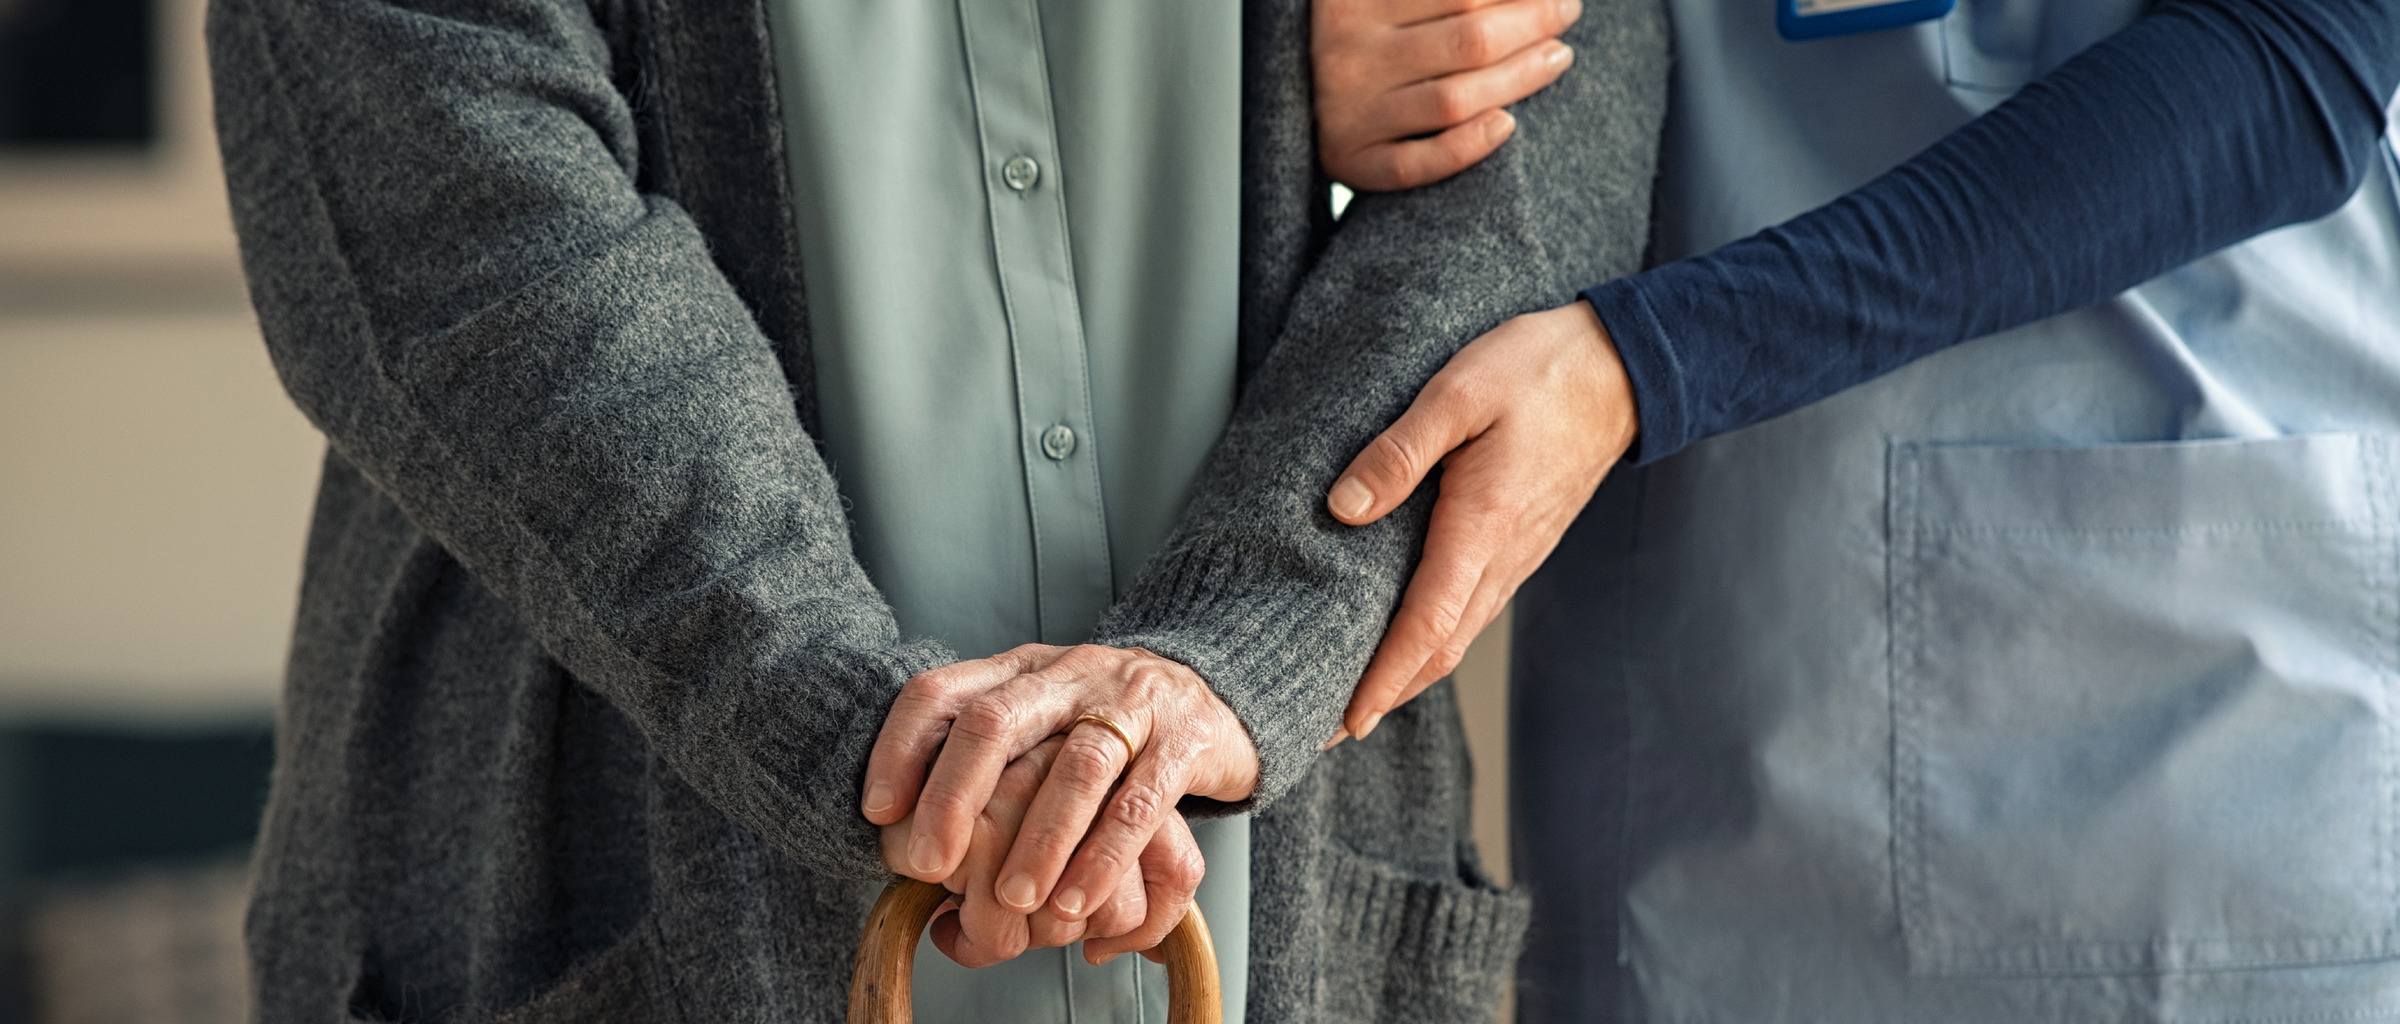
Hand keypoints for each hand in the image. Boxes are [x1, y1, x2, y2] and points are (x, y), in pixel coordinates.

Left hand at [864, 645, 1255, 943]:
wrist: (1218, 695)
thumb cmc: (1107, 725)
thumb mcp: (1040, 722)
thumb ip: (983, 764)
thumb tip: (905, 845)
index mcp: (1021, 670)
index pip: (942, 691)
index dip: (901, 747)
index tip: (877, 811)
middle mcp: (1070, 675)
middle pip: (997, 720)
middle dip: (954, 796)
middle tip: (928, 865)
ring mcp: (1131, 703)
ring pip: (1076, 766)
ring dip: (1039, 840)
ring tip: (1014, 901)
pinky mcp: (1185, 740)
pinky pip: (1143, 801)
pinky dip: (1105, 856)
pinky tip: (1078, 901)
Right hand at [1314, 0, 1580, 190]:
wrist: (1296, 84)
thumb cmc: (1364, 30)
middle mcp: (1347, 54)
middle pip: (1467, 40)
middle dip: (1533, 22)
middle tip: (1566, 11)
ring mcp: (1347, 111)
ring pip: (1452, 100)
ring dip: (1519, 79)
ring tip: (1556, 57)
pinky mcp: (1349, 161)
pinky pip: (1416, 164)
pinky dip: (1468, 148)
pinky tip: (1507, 125)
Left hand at [1326, 301, 1635, 737]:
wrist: (1621, 369)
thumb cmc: (1540, 372)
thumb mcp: (1458, 393)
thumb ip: (1399, 452)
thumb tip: (1344, 507)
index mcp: (1482, 527)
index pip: (1426, 628)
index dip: (1382, 681)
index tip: (1344, 722)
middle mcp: (1503, 557)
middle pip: (1440, 650)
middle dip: (1385, 695)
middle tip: (1328, 728)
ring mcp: (1517, 556)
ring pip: (1458, 636)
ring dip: (1409, 674)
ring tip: (1358, 695)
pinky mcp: (1521, 544)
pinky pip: (1473, 610)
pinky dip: (1434, 640)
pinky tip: (1408, 638)